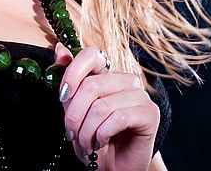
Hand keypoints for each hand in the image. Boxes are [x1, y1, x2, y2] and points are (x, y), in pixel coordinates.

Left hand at [55, 43, 159, 170]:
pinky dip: (102, 135)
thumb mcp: (76, 112)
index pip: (91, 55)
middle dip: (74, 115)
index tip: (62, 95)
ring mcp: (140, 95)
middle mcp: (126, 79)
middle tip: (71, 133)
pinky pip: (117, 119)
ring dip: (87, 131)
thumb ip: (70, 84)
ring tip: (87, 144)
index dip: (73, 72)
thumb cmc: (96, 139)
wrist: (116, 169)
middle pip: (91, 85)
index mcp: (108, 73)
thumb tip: (60, 52)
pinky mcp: (150, 113)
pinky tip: (102, 142)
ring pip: (101, 106)